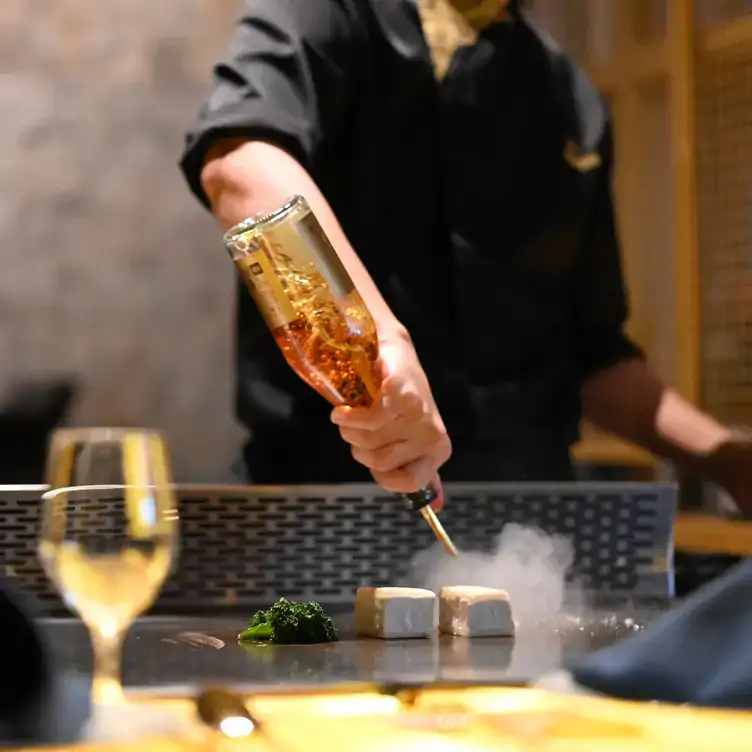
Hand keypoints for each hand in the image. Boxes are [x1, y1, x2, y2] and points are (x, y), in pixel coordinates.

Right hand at [331, 334, 450, 508]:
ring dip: (349, 429)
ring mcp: (419, 415)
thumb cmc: (397, 397)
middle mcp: (432, 435)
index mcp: (438, 449)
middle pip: (378, 462)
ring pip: (369, 441)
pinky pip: (368, 421)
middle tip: (357, 426)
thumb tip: (435, 507)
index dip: (381, 475)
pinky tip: (342, 410)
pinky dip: (348, 416)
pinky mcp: (403, 395)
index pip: (410, 484)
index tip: (371, 454)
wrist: (392, 350)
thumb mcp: (408, 437)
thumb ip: (417, 470)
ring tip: (351, 413)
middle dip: (358, 446)